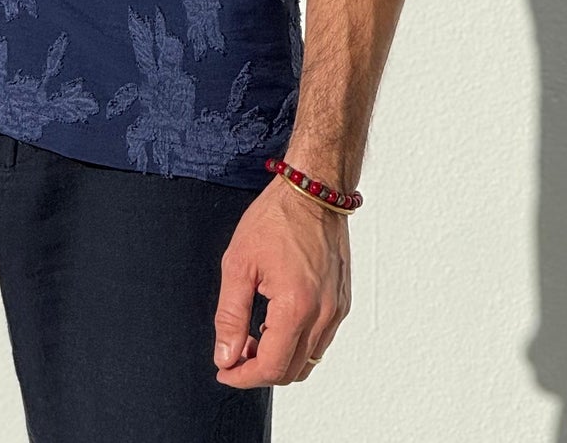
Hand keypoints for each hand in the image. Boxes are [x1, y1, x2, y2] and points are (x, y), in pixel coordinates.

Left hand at [211, 177, 350, 387]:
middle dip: (258, 370)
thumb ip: (230, 316)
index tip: (224, 370)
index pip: (271, 367)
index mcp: (296, 306)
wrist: (312, 191)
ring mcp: (337, 310)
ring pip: (308, 360)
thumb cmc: (276, 218)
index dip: (243, 376)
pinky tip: (276, 321)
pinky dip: (297, 343)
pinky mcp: (342, 301)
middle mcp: (324, 315)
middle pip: (291, 371)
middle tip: (235, 352)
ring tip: (253, 336)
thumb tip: (225, 356)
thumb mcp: (238, 263)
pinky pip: (321, 340)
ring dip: (279, 359)